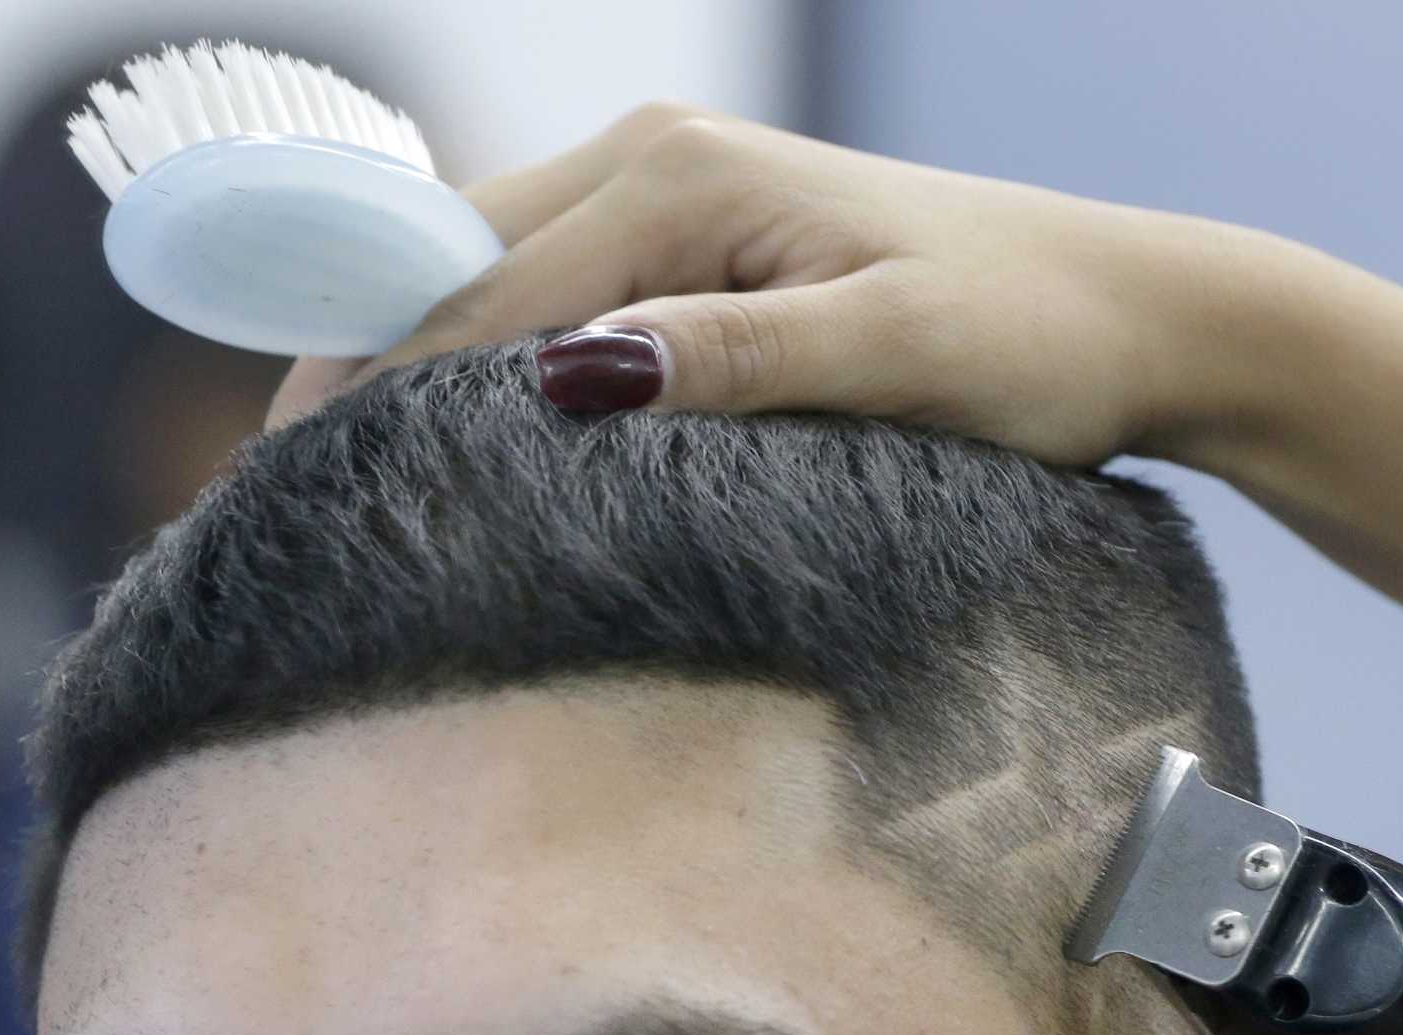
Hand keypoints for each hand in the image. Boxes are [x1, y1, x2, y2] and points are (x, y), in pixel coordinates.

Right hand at [266, 103, 1293, 469]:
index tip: (295, 498)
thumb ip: (733, 361)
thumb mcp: (892, 352)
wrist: (1129, 314)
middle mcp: (657, 163)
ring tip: (335, 481)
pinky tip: (453, 434)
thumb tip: (570, 380)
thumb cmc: (1031, 339)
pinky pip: (550, 297)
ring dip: (409, 370)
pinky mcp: (700, 243)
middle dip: (357, 372)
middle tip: (274, 503)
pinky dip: (483, 362)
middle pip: (451, 273)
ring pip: (489, 282)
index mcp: (680, 180)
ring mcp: (674, 195)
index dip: (378, 398)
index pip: (478, 300)